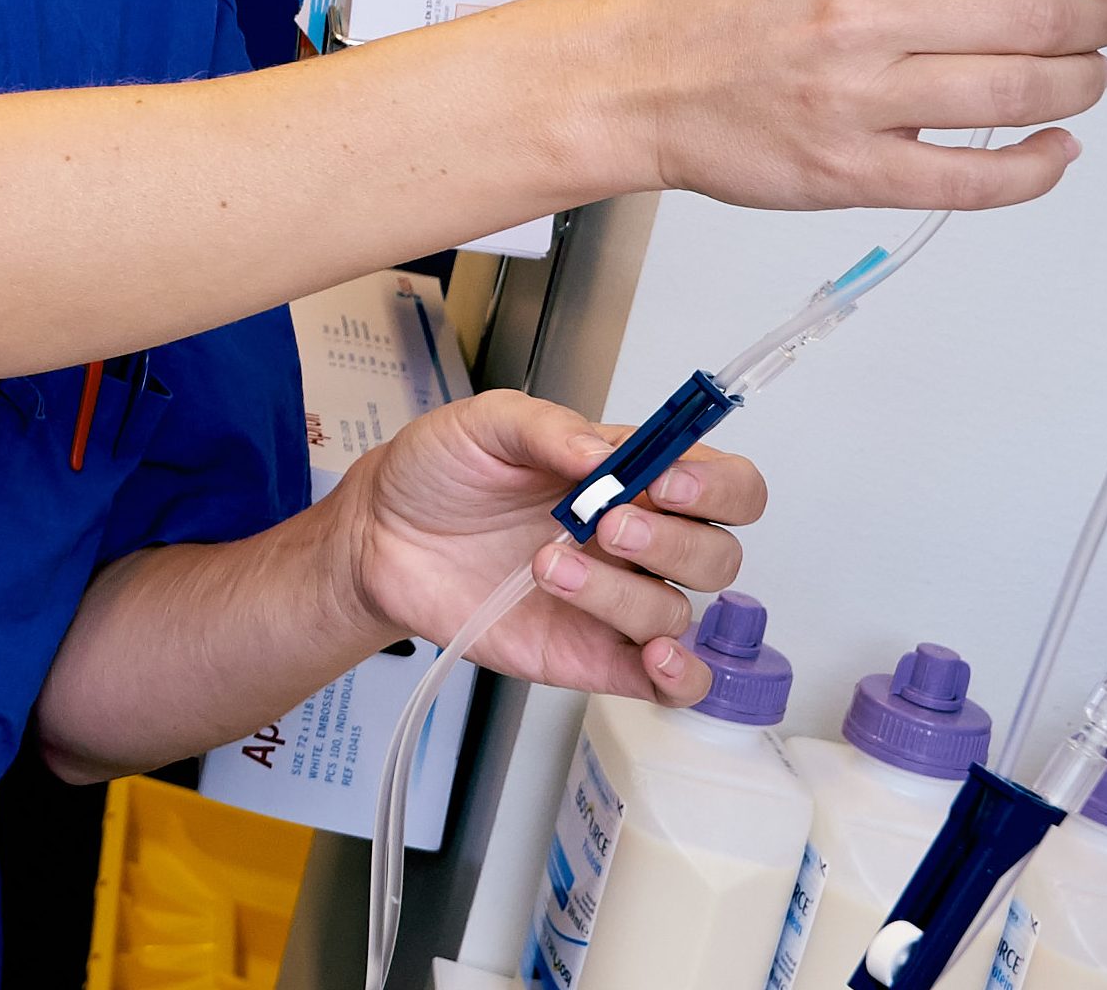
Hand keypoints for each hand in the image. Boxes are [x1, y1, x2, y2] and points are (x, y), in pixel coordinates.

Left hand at [330, 392, 761, 703]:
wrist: (382, 533)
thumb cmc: (440, 473)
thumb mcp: (484, 424)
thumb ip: (547, 428)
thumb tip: (602, 452)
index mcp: (631, 479)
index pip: (724, 484)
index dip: (716, 486)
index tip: (665, 482)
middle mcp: (637, 543)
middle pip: (716, 555)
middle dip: (672, 542)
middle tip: (604, 525)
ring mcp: (618, 601)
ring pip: (677, 612)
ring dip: (621, 595)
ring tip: (546, 566)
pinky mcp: (593, 655)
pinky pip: (669, 683)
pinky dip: (681, 677)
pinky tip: (655, 658)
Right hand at [595, 0, 1106, 210]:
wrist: (627, 81)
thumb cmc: (712, 9)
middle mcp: (861, 13)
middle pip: (1041, 18)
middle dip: (1100, 21)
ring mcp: (859, 99)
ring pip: (1024, 93)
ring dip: (1080, 85)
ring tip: (1082, 78)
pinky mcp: (853, 172)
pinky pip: (979, 178)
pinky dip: (1039, 167)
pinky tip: (1054, 150)